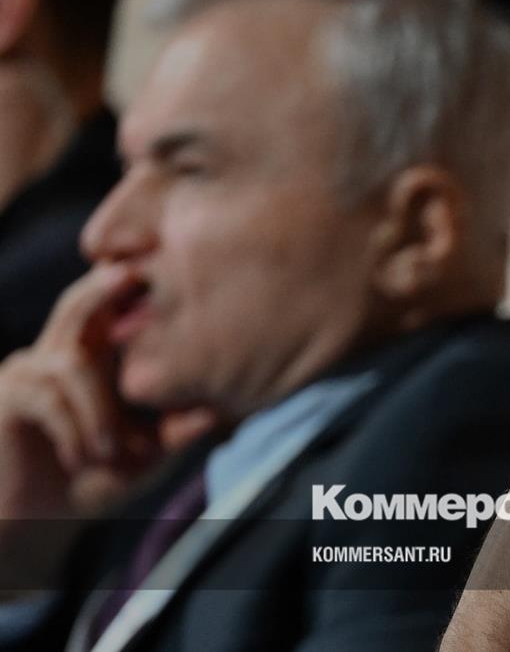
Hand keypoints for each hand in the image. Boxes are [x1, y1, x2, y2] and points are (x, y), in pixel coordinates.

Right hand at [0, 264, 165, 519]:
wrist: (39, 520)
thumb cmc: (97, 478)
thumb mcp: (148, 455)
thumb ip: (177, 432)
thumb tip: (219, 411)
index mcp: (99, 353)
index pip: (114, 304)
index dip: (129, 278)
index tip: (156, 258)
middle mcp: (63, 350)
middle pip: (82, 303)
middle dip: (104, 286)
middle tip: (129, 274)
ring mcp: (30, 369)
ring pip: (73, 364)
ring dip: (100, 410)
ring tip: (114, 451)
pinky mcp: (9, 395)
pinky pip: (48, 397)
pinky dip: (74, 428)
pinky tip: (84, 457)